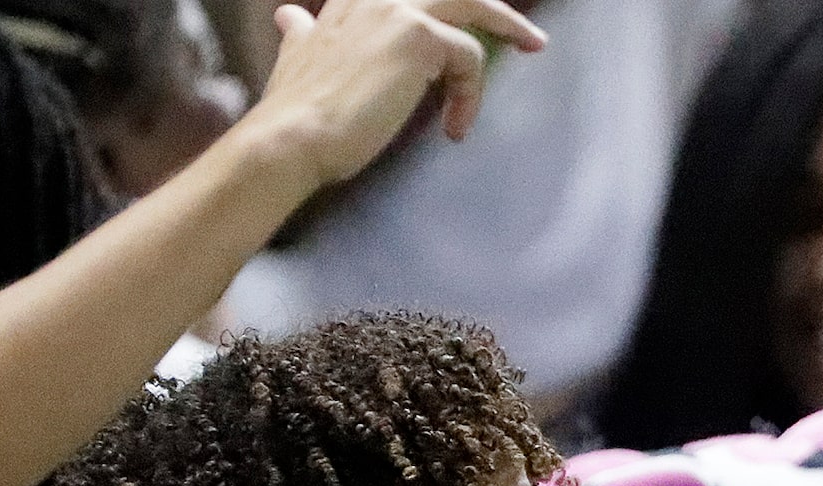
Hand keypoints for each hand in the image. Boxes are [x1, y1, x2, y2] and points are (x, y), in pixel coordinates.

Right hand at [243, 0, 545, 192]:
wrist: (292, 134)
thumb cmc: (297, 110)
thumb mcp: (297, 57)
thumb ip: (302, 34)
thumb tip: (290, 17)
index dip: (448, 5)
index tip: (474, 22)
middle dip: (496, 8)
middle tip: (530, 35)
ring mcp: (397, 10)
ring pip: (473, 5)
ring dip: (509, 28)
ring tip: (531, 49)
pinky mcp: (420, 38)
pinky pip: (471, 59)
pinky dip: (471, 95)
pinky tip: (455, 128)